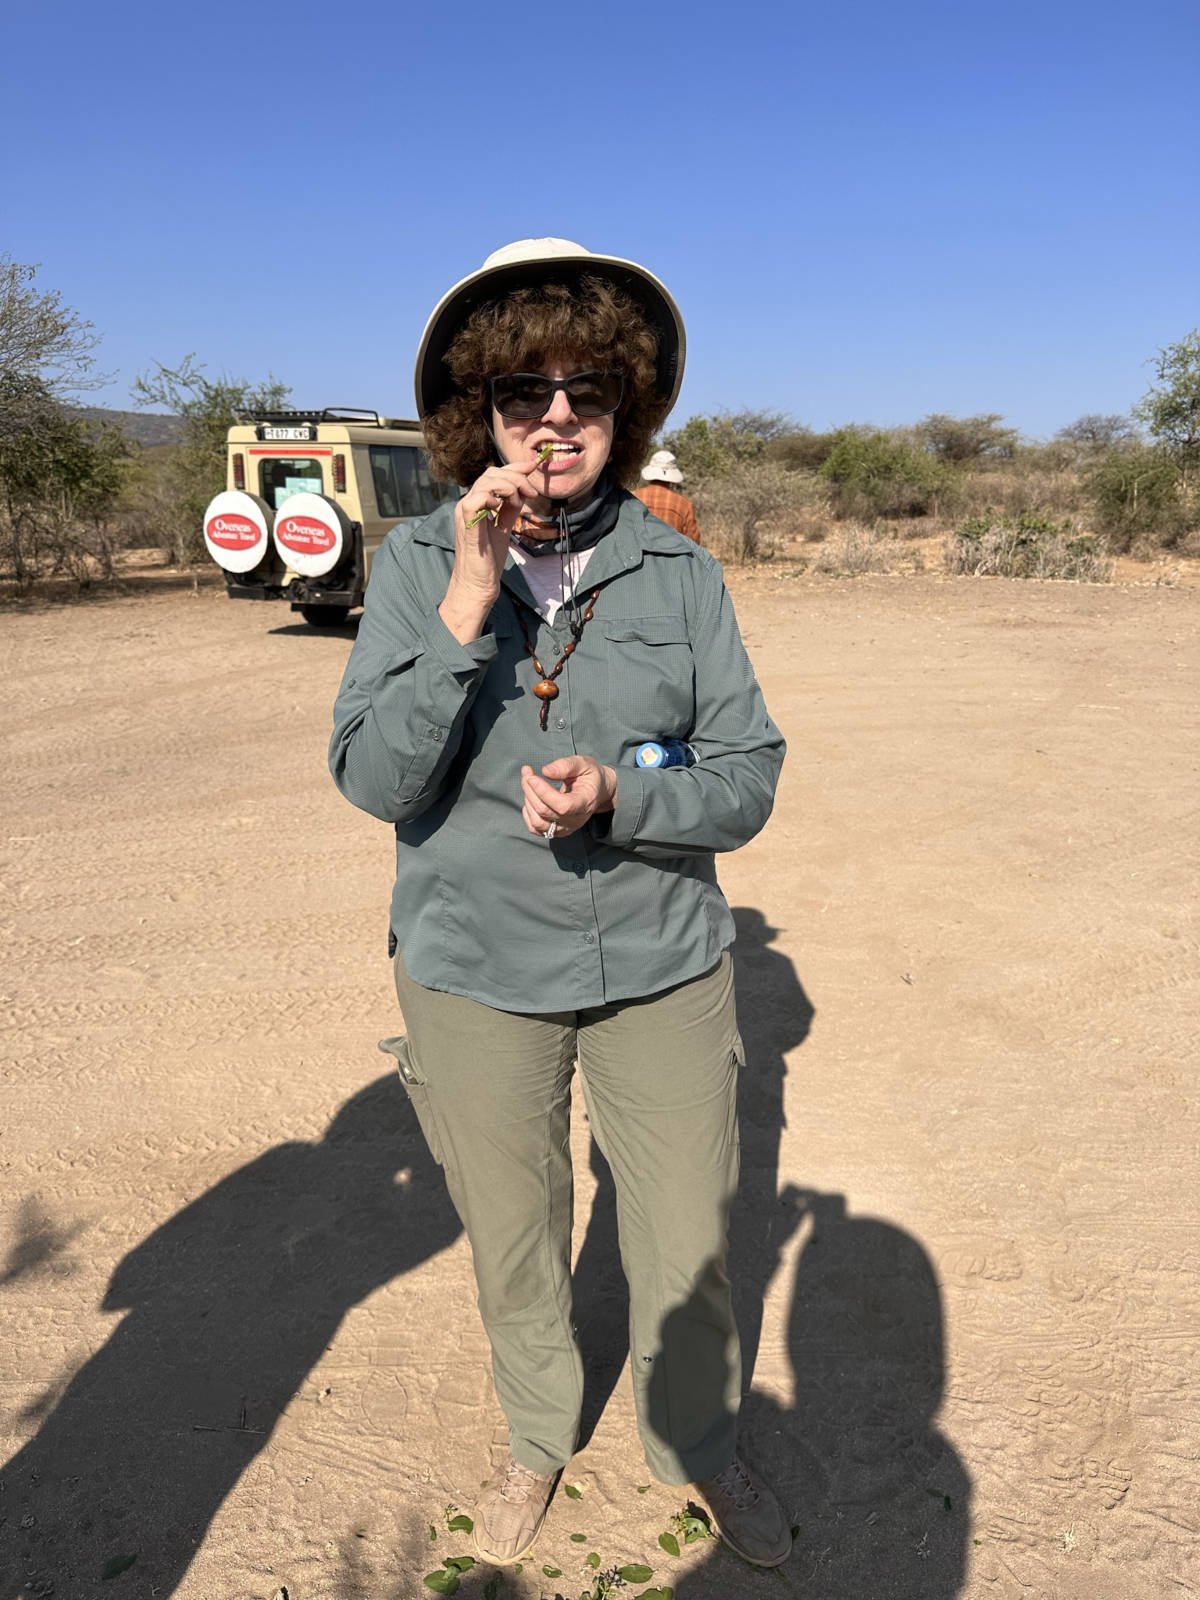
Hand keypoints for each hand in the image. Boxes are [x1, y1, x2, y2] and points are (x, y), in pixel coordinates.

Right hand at [454, 454, 549, 591]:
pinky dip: (492, 498)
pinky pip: (477, 499)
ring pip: (485, 482)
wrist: (478, 584)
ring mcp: (464, 513)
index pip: (493, 475)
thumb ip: (510, 509)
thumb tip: (523, 492)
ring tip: (518, 503)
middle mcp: (467, 504)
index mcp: (476, 503)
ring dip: (509, 488)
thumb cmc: (488, 560)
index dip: (513, 468)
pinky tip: (500, 508)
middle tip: (532, 493)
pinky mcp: (467, 524)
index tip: (532, 467)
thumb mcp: (504, 528)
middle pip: (490, 474)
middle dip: (516, 478)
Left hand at [521, 755, 617, 839]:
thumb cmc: (590, 776)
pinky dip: (528, 815)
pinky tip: (530, 799)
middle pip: (545, 811)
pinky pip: (536, 829)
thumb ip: (566, 765)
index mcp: (585, 803)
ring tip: (528, 784)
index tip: (532, 776)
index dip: (543, 792)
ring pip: (538, 822)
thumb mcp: (583, 763)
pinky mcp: (557, 831)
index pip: (562, 805)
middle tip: (527, 772)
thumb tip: (545, 771)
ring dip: (528, 801)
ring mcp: (566, 828)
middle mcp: (576, 820)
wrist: (598, 791)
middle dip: (530, 790)